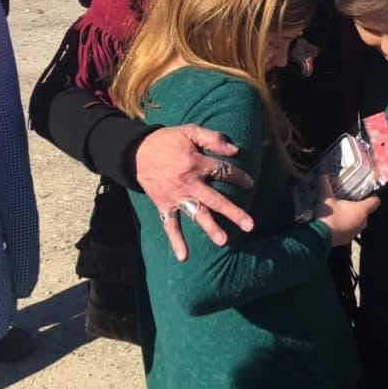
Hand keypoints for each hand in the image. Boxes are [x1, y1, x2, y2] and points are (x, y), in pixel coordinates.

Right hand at [134, 124, 253, 261]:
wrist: (137, 152)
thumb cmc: (168, 140)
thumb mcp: (190, 131)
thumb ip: (213, 138)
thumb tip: (235, 150)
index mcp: (196, 163)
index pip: (223, 172)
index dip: (239, 177)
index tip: (250, 184)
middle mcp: (188, 183)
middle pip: (215, 199)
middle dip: (233, 212)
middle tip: (250, 225)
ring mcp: (176, 196)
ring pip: (196, 214)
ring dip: (210, 228)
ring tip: (224, 241)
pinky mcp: (164, 205)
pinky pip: (170, 225)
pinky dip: (175, 241)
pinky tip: (183, 257)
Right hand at [312, 174, 379, 245]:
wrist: (320, 237)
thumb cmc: (328, 215)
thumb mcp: (326, 197)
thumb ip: (325, 184)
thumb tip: (324, 175)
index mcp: (362, 210)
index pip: (375, 201)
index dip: (371, 196)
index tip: (364, 194)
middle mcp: (362, 222)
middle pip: (365, 211)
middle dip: (358, 206)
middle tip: (347, 200)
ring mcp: (356, 232)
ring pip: (358, 221)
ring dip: (351, 217)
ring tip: (340, 211)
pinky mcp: (348, 240)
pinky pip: (350, 230)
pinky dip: (345, 226)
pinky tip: (335, 222)